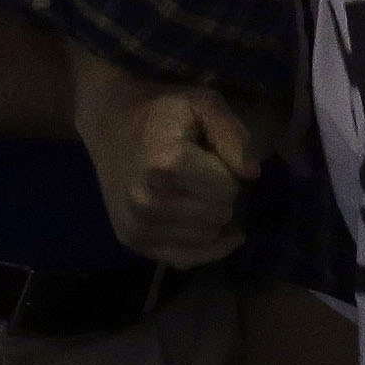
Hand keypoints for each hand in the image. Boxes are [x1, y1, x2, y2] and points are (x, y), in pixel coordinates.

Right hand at [70, 55, 257, 266]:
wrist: (111, 122)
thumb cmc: (163, 111)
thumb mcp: (204, 104)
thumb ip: (233, 136)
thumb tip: (253, 174)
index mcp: (166, 165)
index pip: (227, 189)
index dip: (230, 172)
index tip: (215, 158)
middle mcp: (147, 201)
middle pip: (218, 216)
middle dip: (223, 196)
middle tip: (206, 176)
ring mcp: (137, 225)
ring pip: (205, 238)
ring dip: (211, 219)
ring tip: (196, 193)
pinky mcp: (131, 241)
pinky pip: (183, 260)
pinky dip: (204, 249)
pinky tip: (217, 234)